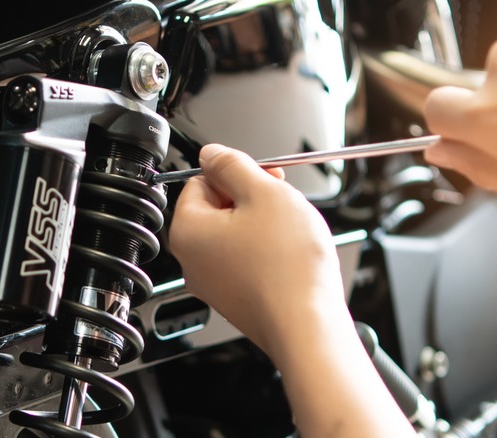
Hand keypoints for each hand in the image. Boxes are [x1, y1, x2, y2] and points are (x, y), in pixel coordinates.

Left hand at [169, 145, 415, 436]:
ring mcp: (214, 284)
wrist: (308, 324)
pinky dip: (267, 252)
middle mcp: (192, 261)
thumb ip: (232, 165)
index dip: (234, 172)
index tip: (259, 174)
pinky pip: (246, 261)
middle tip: (279, 198)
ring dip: (261, 223)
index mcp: (187, 230)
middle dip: (249, 197)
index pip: (198, 181)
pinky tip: (288, 255)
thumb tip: (211, 153)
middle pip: (215, 208)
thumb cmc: (287, 266)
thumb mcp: (263, 192)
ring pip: (234, 235)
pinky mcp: (236, 299)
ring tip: (288, 230)